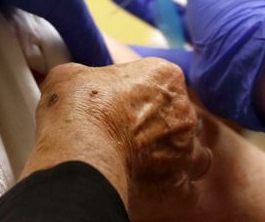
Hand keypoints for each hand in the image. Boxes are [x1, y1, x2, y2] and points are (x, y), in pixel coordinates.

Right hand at [27, 58, 210, 213]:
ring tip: (148, 164)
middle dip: (162, 127)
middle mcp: (184, 109)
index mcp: (165, 76)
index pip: (163, 82)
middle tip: (132, 136)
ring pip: (193, 153)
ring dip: (175, 157)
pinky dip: (170, 188)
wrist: (80, 153)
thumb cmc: (78, 109)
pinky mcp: (179, 184)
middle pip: (180, 117)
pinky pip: (184, 188)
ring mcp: (186, 148)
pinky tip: (149, 187)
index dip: (144, 94)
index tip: (124, 105)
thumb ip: (86, 75)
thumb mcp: (72, 75)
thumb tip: (78, 81)